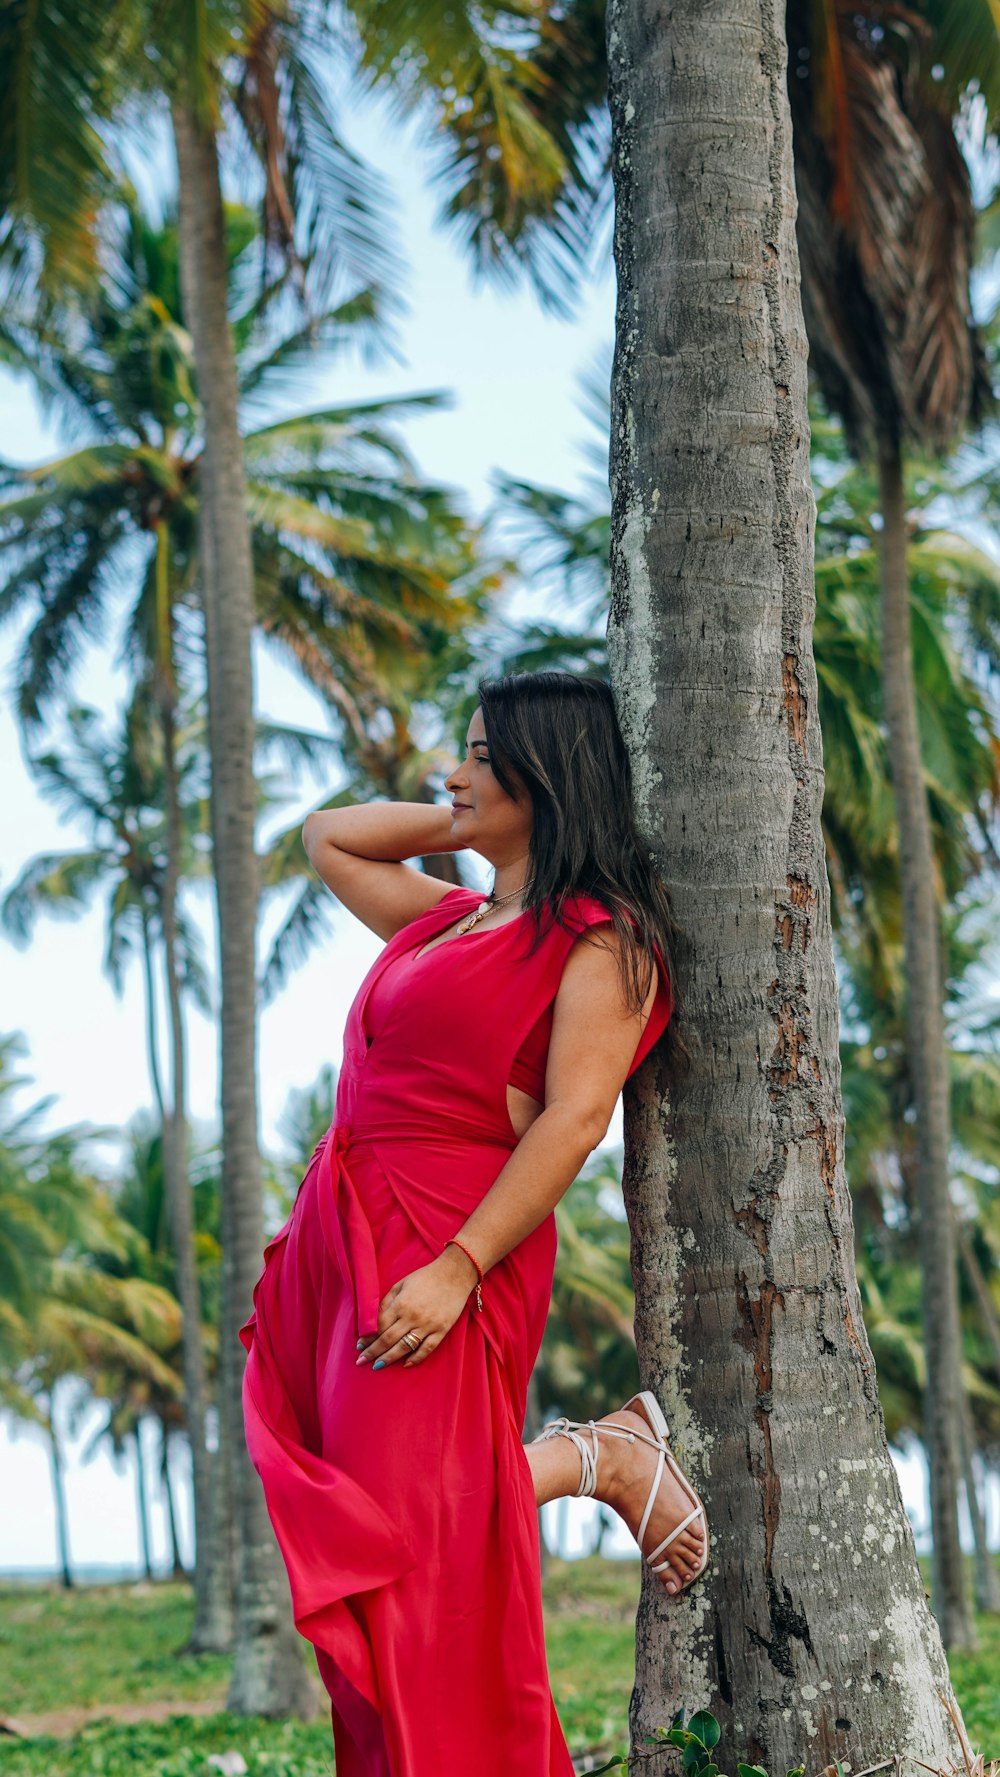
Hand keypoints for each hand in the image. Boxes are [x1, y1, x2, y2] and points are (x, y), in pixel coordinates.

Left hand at [355, 1246, 478, 1369]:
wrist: (455, 1274)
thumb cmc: (425, 1277)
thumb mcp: (401, 1284)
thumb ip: (387, 1302)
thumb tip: (373, 1320)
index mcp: (401, 1304)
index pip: (379, 1326)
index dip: (367, 1338)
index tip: (360, 1346)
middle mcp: (412, 1317)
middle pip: (388, 1340)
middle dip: (372, 1352)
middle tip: (361, 1362)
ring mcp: (428, 1325)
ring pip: (404, 1347)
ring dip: (389, 1358)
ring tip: (377, 1366)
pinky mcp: (441, 1330)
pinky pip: (427, 1349)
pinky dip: (416, 1358)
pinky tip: (405, 1364)